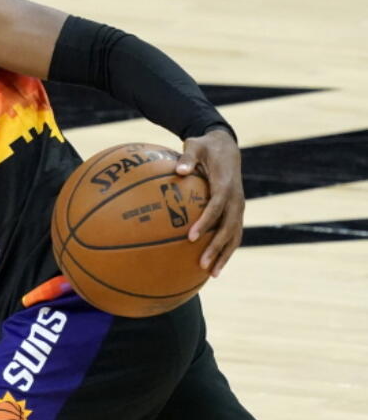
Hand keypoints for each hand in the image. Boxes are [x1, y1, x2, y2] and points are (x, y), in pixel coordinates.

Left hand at [177, 127, 243, 276]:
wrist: (227, 146)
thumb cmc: (206, 146)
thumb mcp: (196, 145)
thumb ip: (188, 157)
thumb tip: (179, 169)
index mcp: (226, 184)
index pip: (217, 207)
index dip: (206, 222)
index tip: (190, 236)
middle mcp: (236, 199)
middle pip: (229, 228)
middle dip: (217, 247)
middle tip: (202, 264)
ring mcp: (238, 207)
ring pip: (235, 235)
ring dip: (225, 254)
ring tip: (213, 274)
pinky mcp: (236, 211)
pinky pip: (233, 233)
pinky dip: (227, 249)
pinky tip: (215, 265)